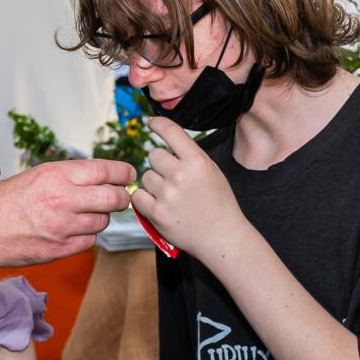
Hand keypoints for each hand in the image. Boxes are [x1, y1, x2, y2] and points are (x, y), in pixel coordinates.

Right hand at [0, 158, 134, 268]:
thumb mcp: (31, 177)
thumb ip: (64, 178)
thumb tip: (93, 179)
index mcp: (55, 175)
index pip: (105, 171)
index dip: (123, 173)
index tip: (128, 175)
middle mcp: (63, 199)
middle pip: (112, 199)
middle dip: (120, 198)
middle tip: (117, 197)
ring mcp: (63, 227)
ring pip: (102, 222)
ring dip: (100, 217)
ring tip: (83, 215)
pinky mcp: (60, 249)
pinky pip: (89, 242)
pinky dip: (86, 236)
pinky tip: (72, 231)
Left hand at [131, 117, 245, 262]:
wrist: (222, 236)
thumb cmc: (218, 203)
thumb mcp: (211, 171)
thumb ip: (190, 157)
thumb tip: (168, 144)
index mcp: (197, 161)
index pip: (171, 132)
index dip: (158, 124)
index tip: (151, 123)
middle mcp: (181, 174)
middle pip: (154, 155)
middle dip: (161, 165)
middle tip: (173, 179)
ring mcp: (167, 194)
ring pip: (146, 176)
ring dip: (154, 184)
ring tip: (171, 196)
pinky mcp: (156, 213)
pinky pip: (138, 196)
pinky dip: (145, 200)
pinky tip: (160, 205)